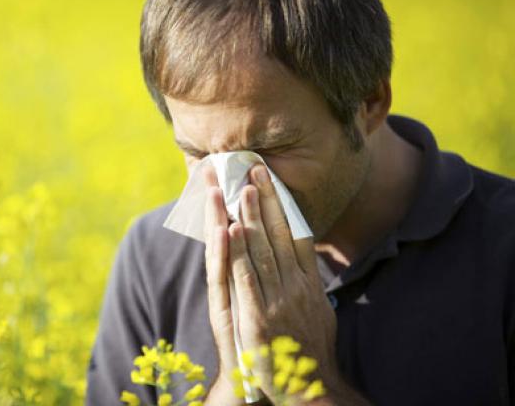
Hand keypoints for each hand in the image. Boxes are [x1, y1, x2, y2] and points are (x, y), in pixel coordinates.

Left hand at [202, 163, 344, 404]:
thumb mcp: (321, 312)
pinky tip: (231, 230)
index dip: (283, 205)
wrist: (310, 390)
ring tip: (240, 189)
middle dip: (266, 200)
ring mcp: (278, 300)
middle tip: (253, 169)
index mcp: (310, 283)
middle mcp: (296, 286)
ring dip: (250, 217)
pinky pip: (246, 278)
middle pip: (279, 235)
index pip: (296, 234)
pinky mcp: (258, 317)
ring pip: (262, 250)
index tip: (272, 180)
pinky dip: (239, 252)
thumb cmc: (310, 351)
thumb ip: (311, 285)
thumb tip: (308, 262)